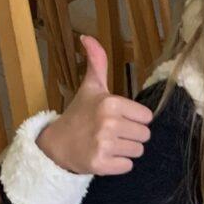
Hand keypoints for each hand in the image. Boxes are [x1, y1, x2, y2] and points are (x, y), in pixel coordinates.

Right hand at [35, 37, 152, 175]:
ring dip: (126, 150)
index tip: (118, 119)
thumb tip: (88, 37)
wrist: (56, 145)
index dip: (134, 119)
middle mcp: (108, 122)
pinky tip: (104, 156)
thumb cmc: (79, 114)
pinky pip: (128, 166)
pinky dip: (118, 164)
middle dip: (131, 136)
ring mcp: (104, 144)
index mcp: (111, 102)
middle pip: (144, 135)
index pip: (146, 117)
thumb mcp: (90, 87)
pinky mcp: (101, 164)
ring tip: (108, 144)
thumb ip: (97, 62)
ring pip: (138, 151)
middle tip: (112, 133)